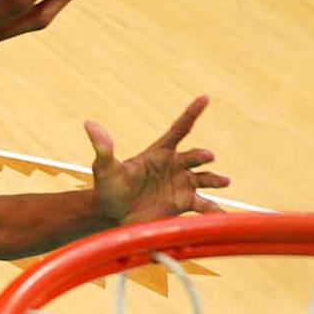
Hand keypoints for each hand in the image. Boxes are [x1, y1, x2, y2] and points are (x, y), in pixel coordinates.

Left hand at [85, 96, 229, 223]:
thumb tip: (89, 124)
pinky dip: (214, 211)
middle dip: (201, 155)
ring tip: (223, 181)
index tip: (205, 97)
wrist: (112, 214)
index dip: (192, 113)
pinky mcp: (184, 203)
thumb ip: (102, 148)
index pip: (179, 128)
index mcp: (159, 152)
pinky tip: (222, 216)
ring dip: (215, 179)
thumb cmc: (108, 186)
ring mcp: (181, 184)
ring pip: (204, 179)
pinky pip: (204, 206)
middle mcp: (174, 165)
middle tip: (207, 156)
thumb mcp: (104, 167)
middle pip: (193, 156)